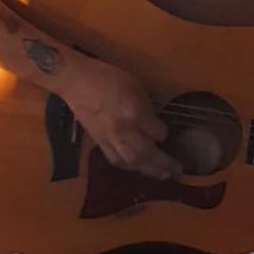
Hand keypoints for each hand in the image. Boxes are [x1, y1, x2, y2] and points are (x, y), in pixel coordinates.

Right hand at [58, 55, 179, 179]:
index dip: (164, 133)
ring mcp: (110, 139)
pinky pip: (116, 160)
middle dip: (164, 163)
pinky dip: (129, 167)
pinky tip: (138, 169)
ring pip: (132, 161)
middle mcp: (123, 130)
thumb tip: (155, 122)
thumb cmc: (107, 78)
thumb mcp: (135, 85)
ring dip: (149, 170)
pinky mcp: (98, 142)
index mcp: (134, 113)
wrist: (76, 82)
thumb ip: (147, 107)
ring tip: (162, 175)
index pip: (158, 133)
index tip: (166, 133)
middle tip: (177, 171)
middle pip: (147, 153)